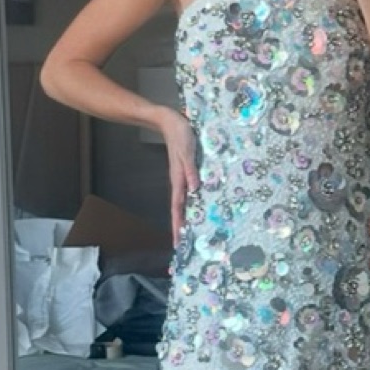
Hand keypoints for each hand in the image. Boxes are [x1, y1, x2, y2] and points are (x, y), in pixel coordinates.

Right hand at [158, 107, 199, 246]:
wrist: (171, 122)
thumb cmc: (180, 135)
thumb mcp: (186, 151)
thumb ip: (190, 170)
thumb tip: (195, 189)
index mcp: (178, 181)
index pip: (177, 209)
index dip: (178, 226)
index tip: (177, 243)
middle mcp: (180, 183)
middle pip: (180, 211)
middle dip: (180, 229)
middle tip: (183, 247)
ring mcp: (183, 179)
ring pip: (185, 204)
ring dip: (187, 219)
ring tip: (190, 235)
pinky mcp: (188, 173)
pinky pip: (190, 193)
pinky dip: (193, 204)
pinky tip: (199, 210)